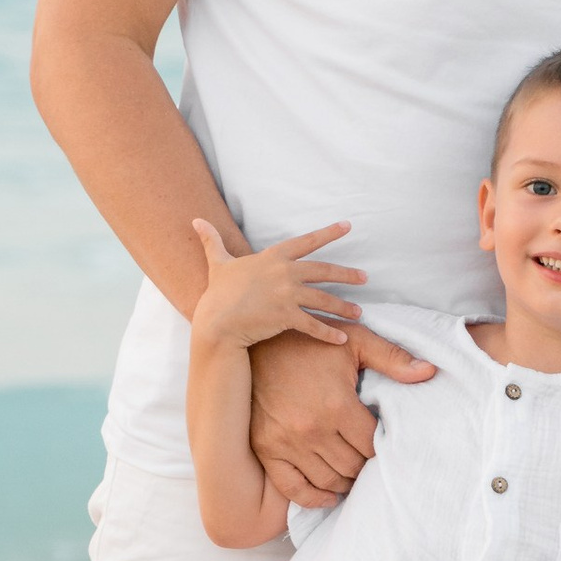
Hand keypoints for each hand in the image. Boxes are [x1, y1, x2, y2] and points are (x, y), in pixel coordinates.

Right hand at [188, 219, 364, 352]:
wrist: (216, 321)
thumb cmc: (218, 293)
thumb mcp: (218, 263)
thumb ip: (212, 241)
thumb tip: (196, 221)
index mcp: (273, 257)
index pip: (307, 241)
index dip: (329, 233)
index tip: (348, 226)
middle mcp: (285, 273)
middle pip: (324, 271)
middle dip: (347, 275)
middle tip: (365, 277)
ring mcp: (287, 295)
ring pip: (324, 299)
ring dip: (344, 307)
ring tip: (359, 313)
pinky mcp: (287, 317)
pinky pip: (313, 325)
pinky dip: (329, 333)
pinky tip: (342, 338)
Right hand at [246, 316, 435, 512]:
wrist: (255, 343)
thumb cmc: (309, 340)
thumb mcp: (355, 339)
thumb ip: (392, 358)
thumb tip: (430, 372)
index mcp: (336, 405)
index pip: (372, 445)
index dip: (383, 447)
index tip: (385, 442)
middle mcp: (311, 429)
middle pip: (353, 467)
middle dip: (366, 465)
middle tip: (371, 459)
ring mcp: (286, 443)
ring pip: (329, 480)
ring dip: (347, 481)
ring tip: (355, 474)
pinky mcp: (266, 449)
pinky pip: (294, 489)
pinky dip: (315, 498)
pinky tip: (330, 495)